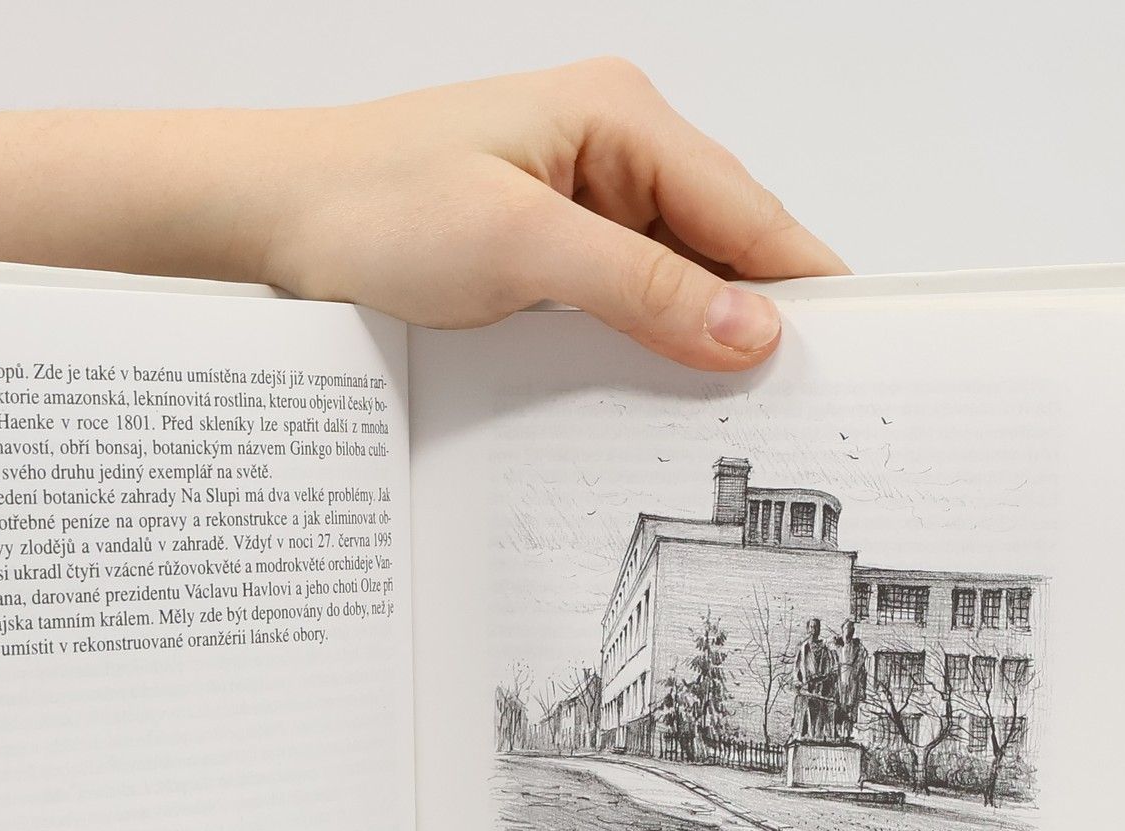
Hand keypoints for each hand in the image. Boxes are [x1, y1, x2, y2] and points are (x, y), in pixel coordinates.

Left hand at [259, 60, 847, 369]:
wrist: (268, 217)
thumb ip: (643, 290)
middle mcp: (612, 150)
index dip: (804, 286)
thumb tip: (751, 330)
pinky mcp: (548, 250)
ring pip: (675, 283)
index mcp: (621, 117)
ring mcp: (580, 201)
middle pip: (722, 248)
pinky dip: (644, 348)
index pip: (748, 210)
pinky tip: (655, 398)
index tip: (856, 354)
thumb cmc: (369, 205)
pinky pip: (624, 303)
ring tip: (732, 418)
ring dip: (696, 344)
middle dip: (755, 324)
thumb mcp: (519, 250)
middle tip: (797, 412)